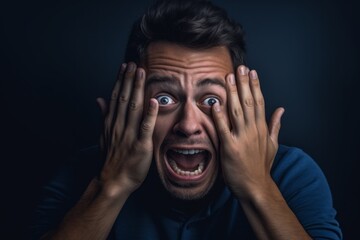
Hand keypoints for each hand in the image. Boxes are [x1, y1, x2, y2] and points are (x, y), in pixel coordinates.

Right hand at [96, 63, 157, 197]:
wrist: (113, 180)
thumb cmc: (110, 158)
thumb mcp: (103, 135)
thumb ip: (103, 116)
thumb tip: (99, 99)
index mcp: (111, 123)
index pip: (115, 97)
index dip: (120, 80)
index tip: (124, 67)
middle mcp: (119, 125)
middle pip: (124, 98)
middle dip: (129, 79)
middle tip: (134, 63)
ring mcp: (129, 134)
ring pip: (133, 107)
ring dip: (137, 89)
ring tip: (141, 73)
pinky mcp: (140, 145)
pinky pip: (145, 127)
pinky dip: (150, 114)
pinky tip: (153, 100)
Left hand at [212, 65, 283, 198]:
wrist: (256, 186)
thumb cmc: (262, 166)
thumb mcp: (273, 145)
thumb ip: (276, 126)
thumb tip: (281, 109)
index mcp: (262, 128)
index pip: (260, 102)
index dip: (255, 86)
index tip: (252, 72)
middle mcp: (254, 130)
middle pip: (249, 102)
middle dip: (244, 83)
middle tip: (240, 68)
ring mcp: (242, 138)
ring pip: (237, 111)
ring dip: (232, 93)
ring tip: (228, 78)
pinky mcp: (230, 148)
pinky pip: (223, 129)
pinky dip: (219, 116)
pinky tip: (215, 104)